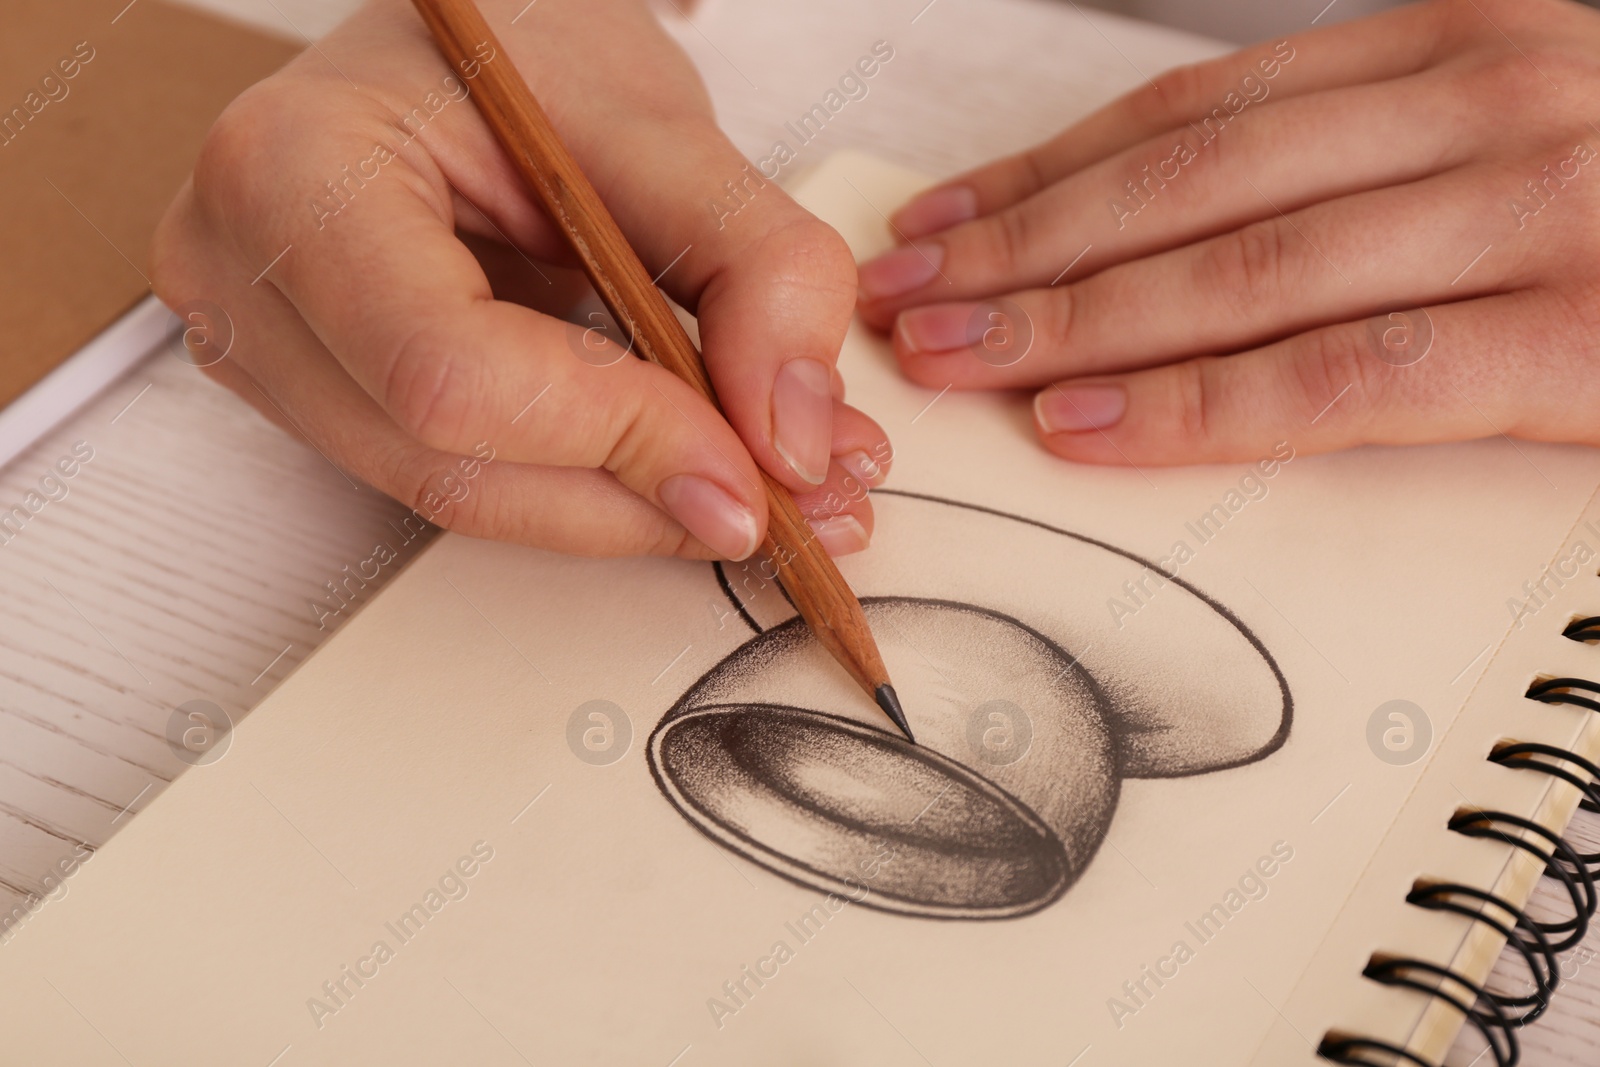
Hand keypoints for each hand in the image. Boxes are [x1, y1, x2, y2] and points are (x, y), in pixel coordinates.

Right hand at [153, 0, 889, 559]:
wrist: (457, 41)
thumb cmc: (523, 43)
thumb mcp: (661, 124)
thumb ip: (752, 268)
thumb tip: (790, 439)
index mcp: (294, 172)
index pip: (452, 372)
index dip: (616, 439)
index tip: (753, 469)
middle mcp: (244, 272)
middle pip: (450, 465)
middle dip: (637, 500)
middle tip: (788, 505)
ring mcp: (267, 346)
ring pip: (460, 496)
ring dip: (625, 509)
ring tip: (760, 483)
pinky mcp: (320, 391)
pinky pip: (462, 477)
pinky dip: (586, 486)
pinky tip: (679, 464)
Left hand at [857, 0, 1599, 465]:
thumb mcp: (1531, 123)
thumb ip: (1386, 156)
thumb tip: (1208, 220)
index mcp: (1469, 41)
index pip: (1200, 110)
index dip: (1048, 170)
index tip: (940, 222)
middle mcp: (1494, 99)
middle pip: (1190, 184)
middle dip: (1024, 248)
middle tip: (899, 301)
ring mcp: (1540, 211)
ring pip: (1244, 271)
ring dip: (1072, 319)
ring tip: (949, 361)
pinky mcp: (1584, 338)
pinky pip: (1348, 375)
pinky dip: (1205, 404)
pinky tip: (1089, 426)